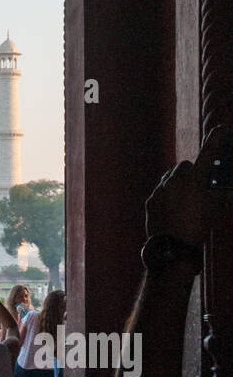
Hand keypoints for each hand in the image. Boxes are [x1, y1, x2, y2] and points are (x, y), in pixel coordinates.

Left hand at [145, 125, 232, 246]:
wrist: (174, 247)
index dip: (215, 142)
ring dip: (178, 183)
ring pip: (170, 177)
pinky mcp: (151, 200)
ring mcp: (160, 189)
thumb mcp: (215, 209)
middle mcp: (175, 180)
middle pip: (185, 166)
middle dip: (192, 172)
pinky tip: (173, 209)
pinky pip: (160, 191)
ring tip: (185, 199)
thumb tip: (227, 187)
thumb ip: (221, 193)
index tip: (220, 129)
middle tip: (199, 186)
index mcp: (195, 180)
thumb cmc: (199, 227)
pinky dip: (167, 195)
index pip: (208, 155)